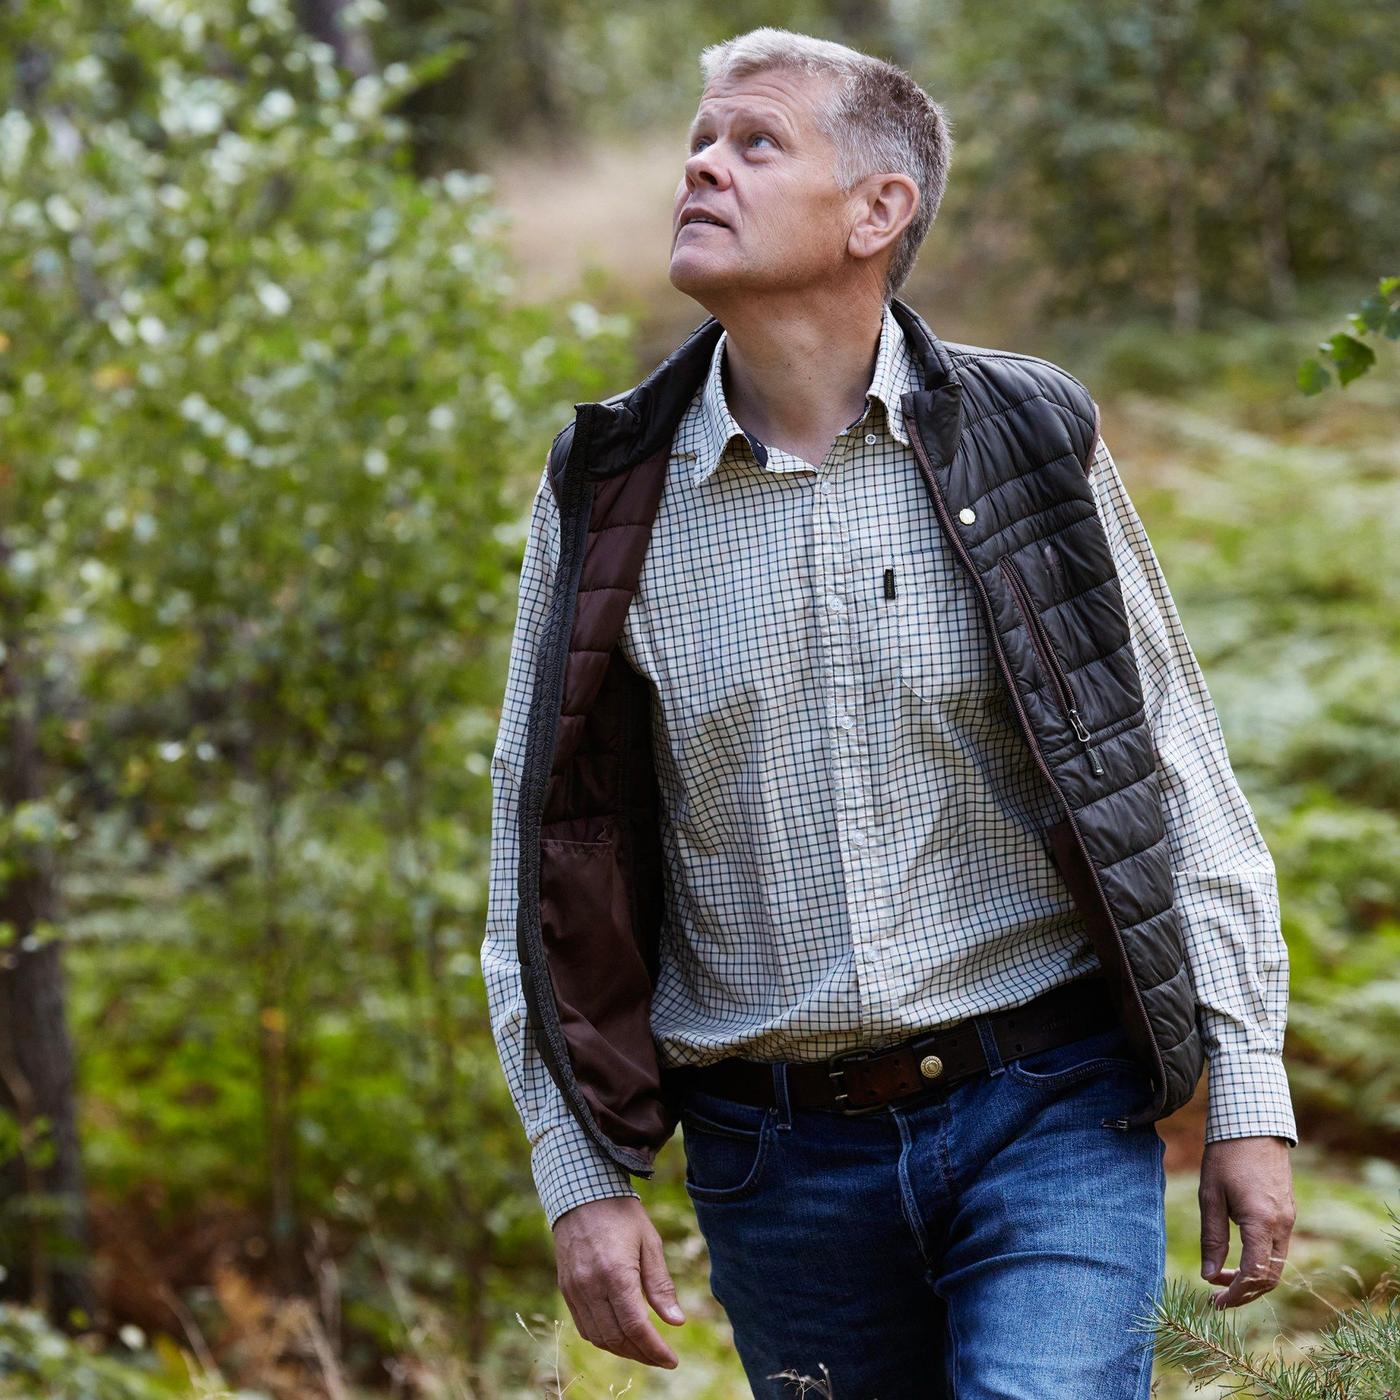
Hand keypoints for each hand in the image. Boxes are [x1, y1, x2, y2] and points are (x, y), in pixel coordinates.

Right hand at [553, 1196, 685, 1367]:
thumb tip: (676, 1322)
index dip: (655, 1349)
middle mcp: (591, 1286)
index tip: (671, 1361)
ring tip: (643, 1350)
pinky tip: (619, 1336)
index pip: (636, 1327)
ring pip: (598, 1337)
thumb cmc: (622, 1215)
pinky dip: (602, 1338)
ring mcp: (575, 1289)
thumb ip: (661, 1285)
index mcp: (615, 1274)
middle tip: (661, 1358)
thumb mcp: (649, 1242)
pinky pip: (583, 1326)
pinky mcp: (566, 1288)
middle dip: (641, 1354)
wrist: (582, 1193)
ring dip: (622, 1350)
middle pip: (617, 1337)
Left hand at [1199, 1136, 1295, 1308]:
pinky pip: (1277, 1247)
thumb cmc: (1226, 1156)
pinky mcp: (1287, 1211)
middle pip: (1269, 1276)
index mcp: (1262, 1222)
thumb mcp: (1211, 1196)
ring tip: (1222, 1278)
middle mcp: (1282, 1225)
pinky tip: (1237, 1256)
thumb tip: (1208, 1275)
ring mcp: (1288, 1218)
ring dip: (1251, 1277)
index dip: (1236, 1293)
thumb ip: (1212, 1238)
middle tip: (1216, 1296)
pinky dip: (1259, 1261)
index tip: (1215, 1301)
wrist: (1252, 1123)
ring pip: (1275, 1263)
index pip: (1255, 1274)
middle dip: (1244, 1291)